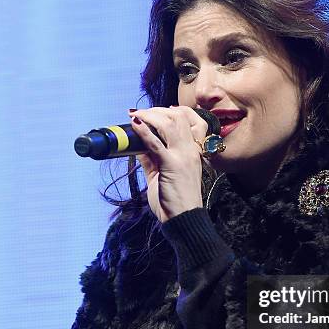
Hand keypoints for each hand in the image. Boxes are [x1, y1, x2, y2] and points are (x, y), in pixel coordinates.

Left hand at [128, 106, 207, 223]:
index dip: (173, 111)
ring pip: (169, 124)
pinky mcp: (171, 165)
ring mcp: (183, 157)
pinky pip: (155, 144)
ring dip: (150, 116)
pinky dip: (143, 132)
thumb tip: (138, 147)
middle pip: (178, 117)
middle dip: (157, 110)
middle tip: (141, 112)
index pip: (189, 121)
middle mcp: (191, 151)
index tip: (156, 111)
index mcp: (193, 152)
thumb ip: (152, 159)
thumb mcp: (163, 175)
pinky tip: (134, 125)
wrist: (183, 218)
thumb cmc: (175, 200)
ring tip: (136, 115)